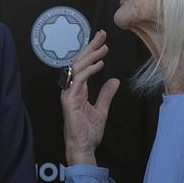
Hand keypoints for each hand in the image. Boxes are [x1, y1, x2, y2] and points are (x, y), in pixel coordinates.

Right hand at [61, 30, 120, 165]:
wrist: (83, 147)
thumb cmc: (88, 133)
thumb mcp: (102, 110)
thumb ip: (106, 94)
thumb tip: (114, 80)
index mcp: (77, 90)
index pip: (84, 66)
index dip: (92, 52)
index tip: (102, 41)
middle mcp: (71, 89)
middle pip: (79, 62)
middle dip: (91, 47)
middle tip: (102, 35)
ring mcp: (69, 94)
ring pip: (77, 68)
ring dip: (91, 56)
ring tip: (104, 48)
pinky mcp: (70, 100)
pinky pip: (79, 80)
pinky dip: (89, 70)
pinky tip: (100, 64)